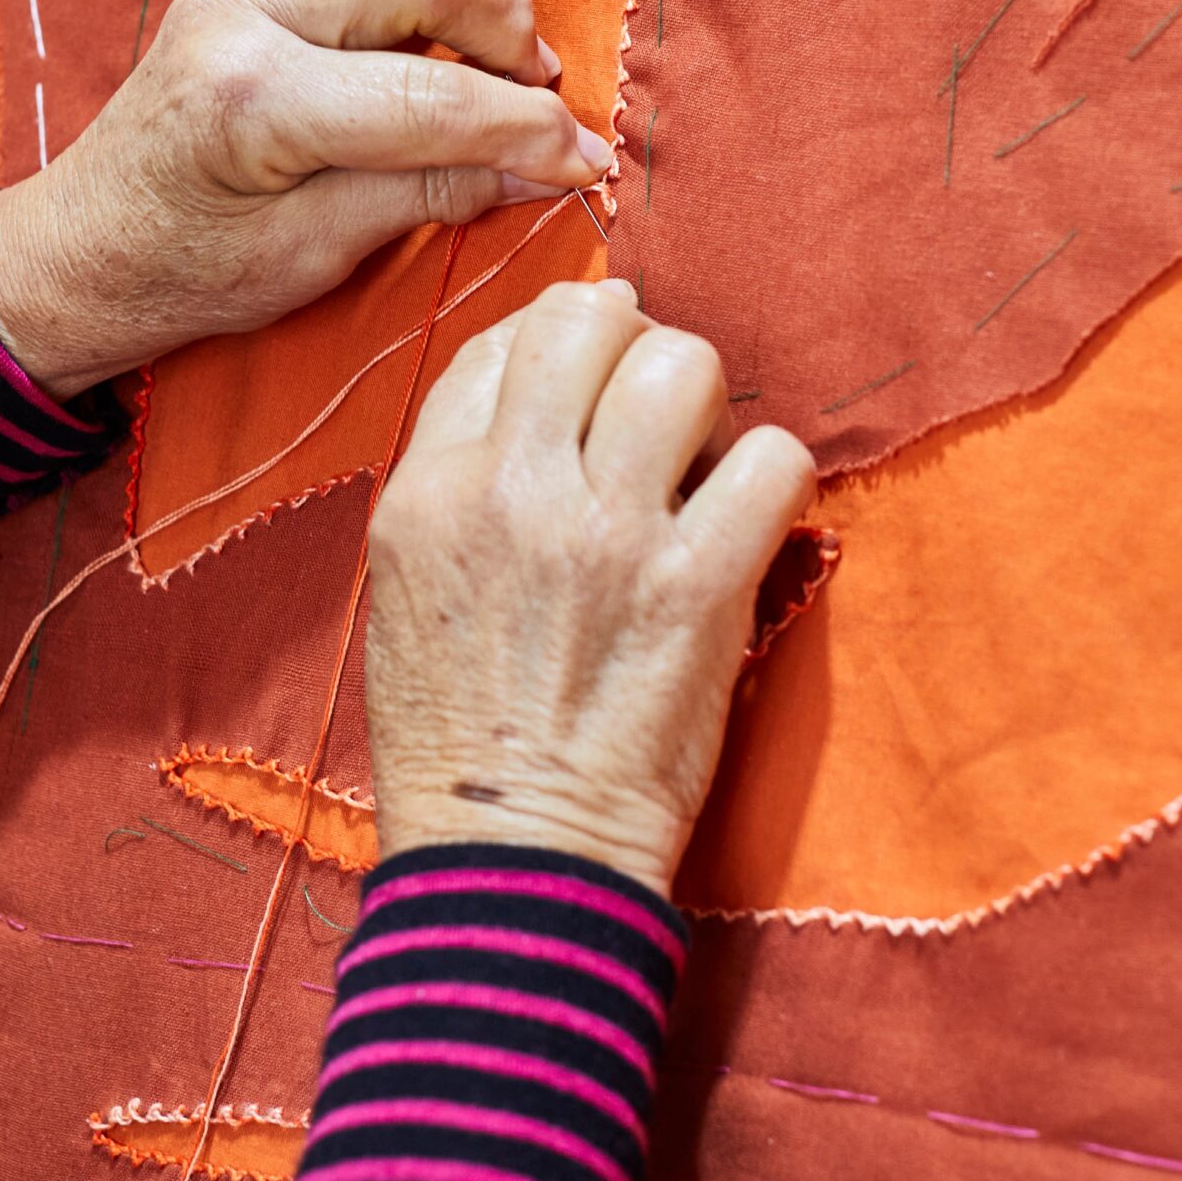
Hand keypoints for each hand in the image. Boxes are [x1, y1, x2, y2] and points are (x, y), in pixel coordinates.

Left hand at [0, 0, 609, 399]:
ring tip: (496, 37)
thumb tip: (552, 165)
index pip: (435, 99)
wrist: (86, 248)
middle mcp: (243, 11)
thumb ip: (436, 193)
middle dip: (509, 35)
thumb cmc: (189, 271)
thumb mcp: (319, 255)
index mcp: (254, 101)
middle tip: (537, 98)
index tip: (585, 159)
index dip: (531, 131)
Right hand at [365, 281, 815, 896]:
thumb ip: (459, 487)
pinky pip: (771, 460)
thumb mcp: (406, 590)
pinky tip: (753, 518)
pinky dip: (775, 478)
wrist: (511, 859)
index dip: (563, 341)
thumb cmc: (458, 739)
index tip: (594, 376)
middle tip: (657, 406)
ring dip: (707, 402)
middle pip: (588, 320)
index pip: (503, 341)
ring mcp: (608, 534)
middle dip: (635, 344)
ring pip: (681, 365)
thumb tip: (539, 401)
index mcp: (428, 492)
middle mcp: (512, 491)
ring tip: (703, 459)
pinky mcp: (697, 587)